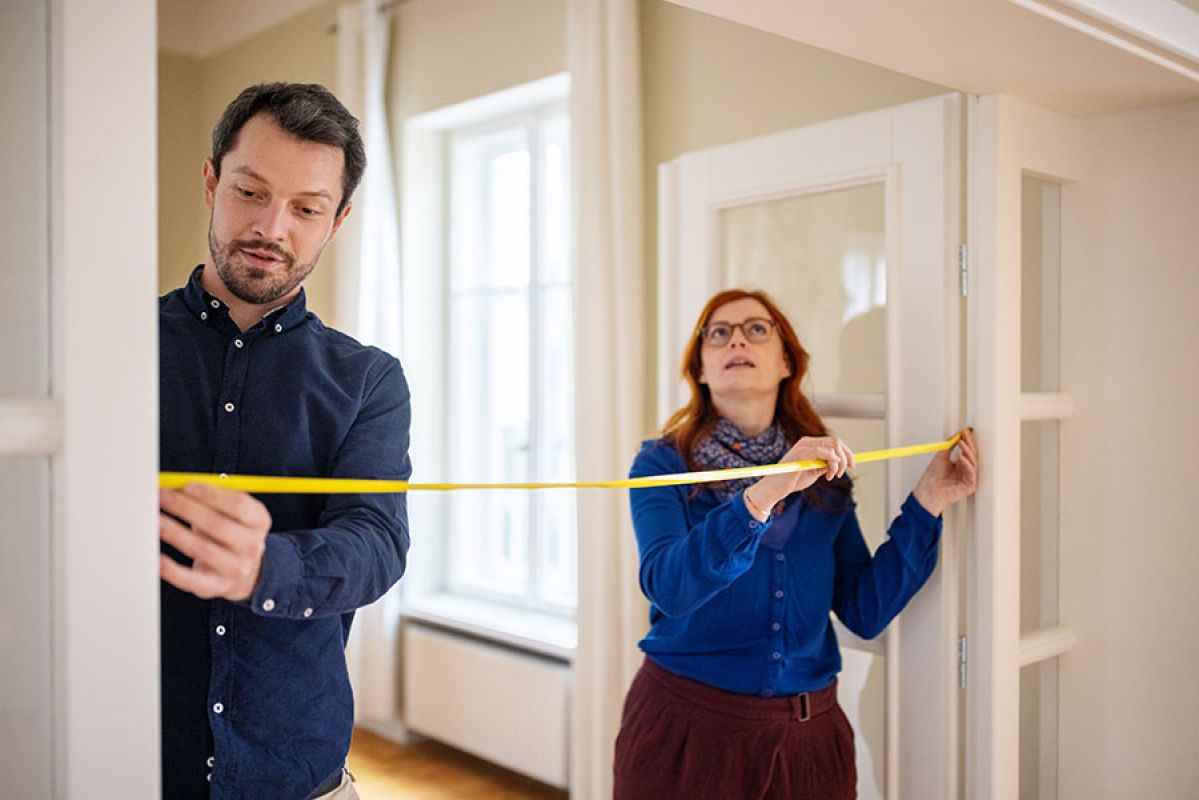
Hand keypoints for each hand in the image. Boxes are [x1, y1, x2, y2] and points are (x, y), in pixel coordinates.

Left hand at [159, 483, 271, 601]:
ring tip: (156, 521)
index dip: (211, 495)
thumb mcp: (232, 512)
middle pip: (218, 525)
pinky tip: (158, 558)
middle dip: (186, 508)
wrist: (243, 571)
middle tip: (163, 498)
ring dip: (175, 533)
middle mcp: (252, 546)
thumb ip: (212, 497)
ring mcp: (235, 569)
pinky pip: (190, 579)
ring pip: (201, 549)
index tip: (187, 486)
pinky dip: (171, 569)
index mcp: (258, 521)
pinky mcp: (215, 587)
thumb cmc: (229, 533)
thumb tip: (179, 486)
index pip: (238, 506)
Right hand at [746, 435, 854, 515]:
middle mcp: (807, 442)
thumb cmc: (792, 480)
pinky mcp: (801, 453)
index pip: (834, 442)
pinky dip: (832, 463)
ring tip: (832, 476)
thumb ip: (825, 465)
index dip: (847, 452)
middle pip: (836, 442)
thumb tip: (840, 462)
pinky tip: (828, 474)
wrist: (775, 488)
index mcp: (810, 444)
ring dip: (838, 463)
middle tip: (843, 471)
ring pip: (833, 447)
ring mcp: (804, 446)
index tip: (852, 465)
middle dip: (846, 457)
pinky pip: (824, 452)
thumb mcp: (814, 471)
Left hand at [912, 428, 978, 516]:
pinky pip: (971, 472)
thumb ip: (949, 445)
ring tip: (961, 443)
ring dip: (968, 451)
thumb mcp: (941, 456)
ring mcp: (968, 478)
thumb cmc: (932, 478)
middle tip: (965, 434)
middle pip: (971, 455)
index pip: (966, 450)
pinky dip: (967, 464)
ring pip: (973, 462)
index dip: (966, 440)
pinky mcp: (970, 486)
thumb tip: (957, 434)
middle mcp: (965, 471)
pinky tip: (962, 456)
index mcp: (959, 464)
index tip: (964, 431)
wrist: (928, 491)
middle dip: (969, 443)